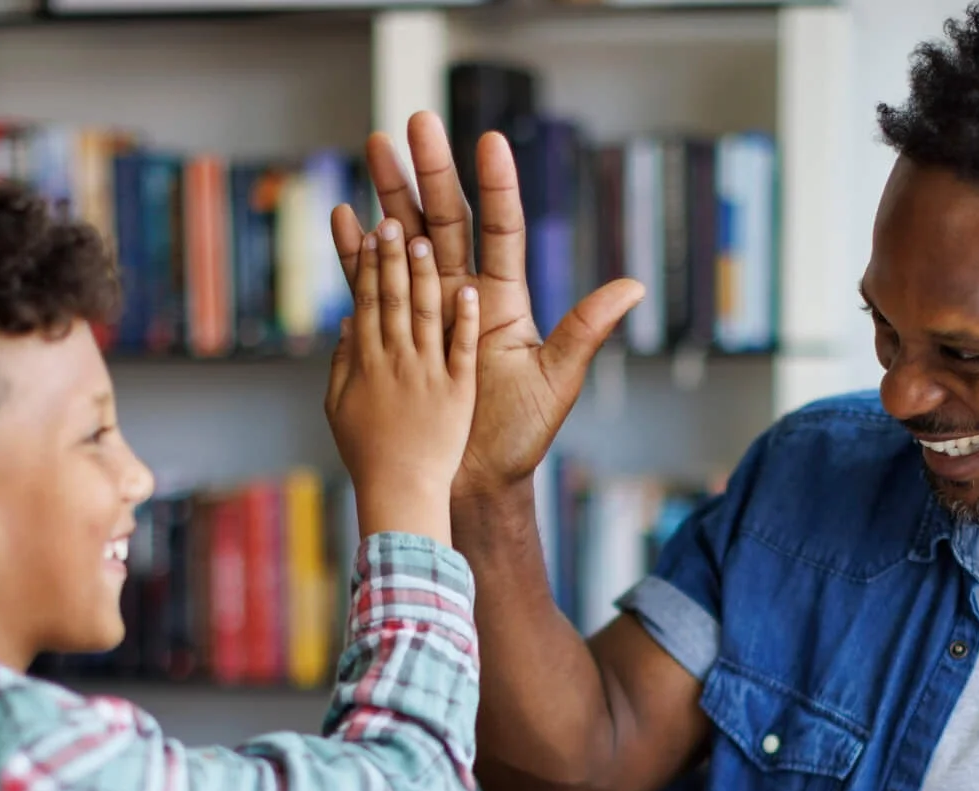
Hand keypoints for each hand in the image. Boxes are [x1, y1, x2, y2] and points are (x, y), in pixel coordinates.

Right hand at [324, 219, 479, 543]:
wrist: (404, 498)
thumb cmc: (370, 458)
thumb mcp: (339, 410)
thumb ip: (343, 364)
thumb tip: (347, 323)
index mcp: (369, 362)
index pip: (370, 300)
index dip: (369, 264)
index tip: (369, 229)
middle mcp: (399, 361)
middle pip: (394, 297)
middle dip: (393, 256)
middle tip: (392, 218)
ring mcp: (429, 375)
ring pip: (425, 314)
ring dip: (424, 276)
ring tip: (425, 239)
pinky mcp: (457, 393)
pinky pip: (461, 351)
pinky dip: (464, 323)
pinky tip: (468, 294)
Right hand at [330, 112, 644, 501]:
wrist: (474, 480)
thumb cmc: (519, 436)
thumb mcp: (556, 381)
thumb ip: (585, 331)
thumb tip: (633, 287)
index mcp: (502, 299)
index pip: (500, 228)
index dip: (497, 186)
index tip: (489, 140)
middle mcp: (463, 294)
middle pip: (445, 219)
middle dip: (429, 171)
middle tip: (415, 122)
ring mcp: (426, 310)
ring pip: (405, 240)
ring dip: (389, 194)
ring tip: (374, 147)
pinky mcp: (396, 333)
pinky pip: (372, 285)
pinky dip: (356, 253)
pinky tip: (346, 217)